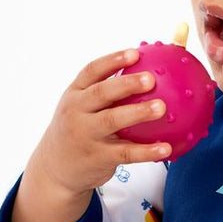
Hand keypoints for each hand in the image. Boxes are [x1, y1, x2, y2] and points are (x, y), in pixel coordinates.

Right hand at [9, 48, 172, 221]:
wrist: (56, 167)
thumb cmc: (78, 129)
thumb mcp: (81, 107)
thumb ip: (106, 91)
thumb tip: (149, 70)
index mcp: (75, 94)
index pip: (91, 71)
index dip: (113, 61)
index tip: (135, 53)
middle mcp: (77, 112)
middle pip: (101, 93)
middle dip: (126, 84)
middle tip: (151, 79)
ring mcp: (86, 135)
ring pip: (112, 121)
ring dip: (138, 113)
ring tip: (162, 107)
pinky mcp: (97, 157)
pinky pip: (125, 153)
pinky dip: (146, 151)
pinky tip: (166, 148)